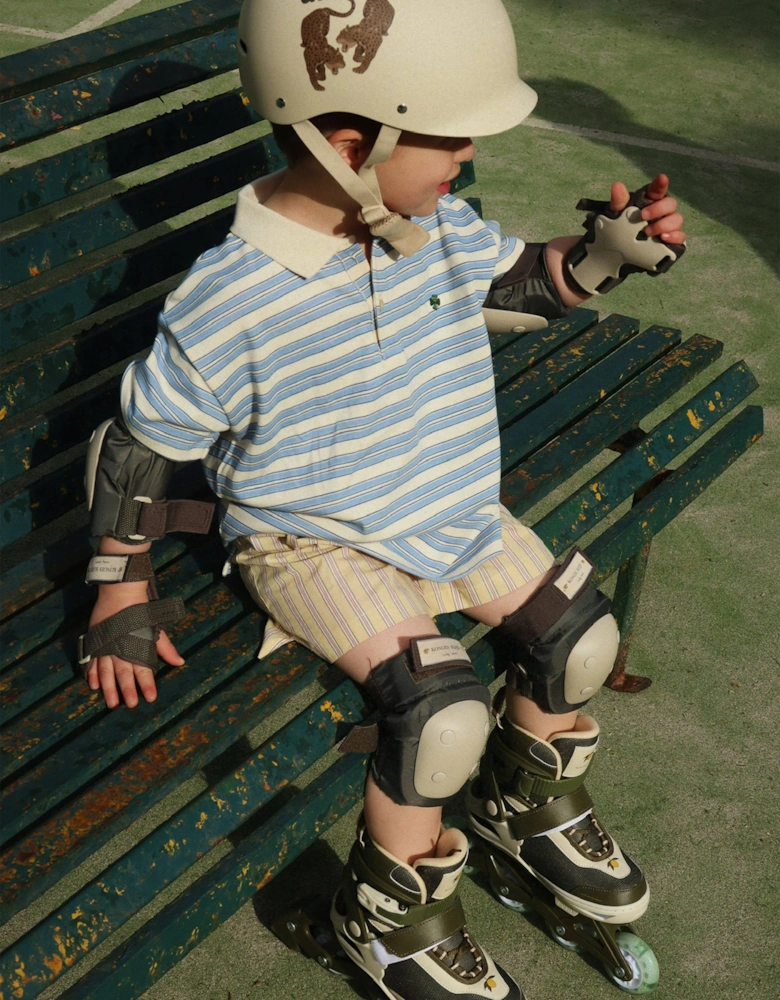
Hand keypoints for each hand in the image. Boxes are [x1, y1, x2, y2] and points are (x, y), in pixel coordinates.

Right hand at [85, 585, 183, 708]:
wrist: (120, 592)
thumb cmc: (140, 610)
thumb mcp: (155, 628)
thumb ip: (165, 648)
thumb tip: (180, 662)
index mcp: (137, 645)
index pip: (144, 670)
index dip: (147, 684)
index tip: (150, 698)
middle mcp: (120, 648)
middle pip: (124, 673)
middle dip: (127, 690)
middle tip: (130, 705)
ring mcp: (106, 645)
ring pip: (106, 672)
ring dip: (109, 688)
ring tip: (111, 703)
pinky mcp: (95, 641)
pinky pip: (92, 661)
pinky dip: (92, 673)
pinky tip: (93, 685)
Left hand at [610, 174, 686, 243]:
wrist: (620, 252)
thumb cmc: (621, 228)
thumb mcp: (616, 215)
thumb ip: (619, 201)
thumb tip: (617, 185)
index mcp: (650, 201)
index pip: (658, 189)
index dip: (661, 184)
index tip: (662, 178)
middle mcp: (663, 212)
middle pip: (670, 204)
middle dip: (658, 209)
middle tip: (643, 216)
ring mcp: (669, 226)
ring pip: (677, 220)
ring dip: (664, 225)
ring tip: (647, 232)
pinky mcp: (673, 240)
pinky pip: (681, 236)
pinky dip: (674, 236)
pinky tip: (663, 238)